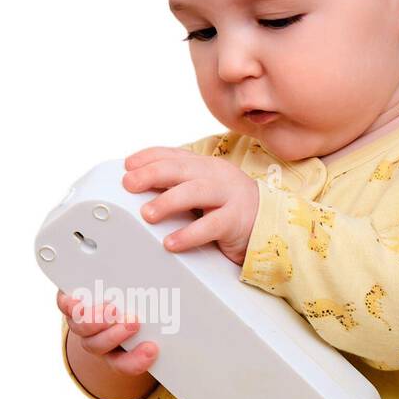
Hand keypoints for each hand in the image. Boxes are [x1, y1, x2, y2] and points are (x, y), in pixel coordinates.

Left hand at [56, 288, 158, 378]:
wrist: (100, 301)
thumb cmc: (131, 314)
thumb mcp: (153, 326)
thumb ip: (165, 327)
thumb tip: (195, 313)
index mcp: (118, 353)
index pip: (125, 365)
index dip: (136, 362)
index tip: (152, 350)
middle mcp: (99, 342)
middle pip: (101, 348)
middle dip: (116, 337)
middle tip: (132, 322)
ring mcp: (83, 325)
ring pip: (83, 330)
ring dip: (96, 320)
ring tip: (110, 308)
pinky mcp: (70, 305)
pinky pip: (65, 307)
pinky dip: (71, 305)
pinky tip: (79, 298)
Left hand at [123, 147, 259, 265]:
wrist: (270, 225)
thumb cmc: (228, 210)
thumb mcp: (202, 192)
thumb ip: (177, 187)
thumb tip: (140, 188)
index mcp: (204, 166)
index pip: (174, 155)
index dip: (149, 157)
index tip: (128, 165)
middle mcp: (216, 175)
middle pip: (181, 168)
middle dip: (151, 174)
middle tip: (129, 184)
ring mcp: (228, 195)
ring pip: (195, 192)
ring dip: (168, 202)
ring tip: (146, 214)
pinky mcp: (237, 219)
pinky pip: (211, 226)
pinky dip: (189, 234)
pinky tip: (171, 243)